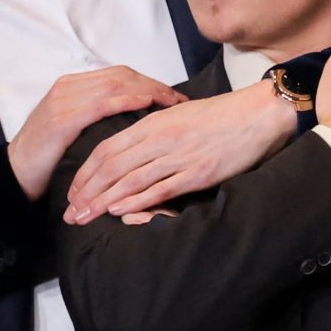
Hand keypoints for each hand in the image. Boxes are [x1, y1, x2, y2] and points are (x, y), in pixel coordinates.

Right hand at [7, 66, 185, 199]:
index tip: (174, 95)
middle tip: (180, 99)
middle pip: (121, 76)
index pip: (120, 75)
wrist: (18, 170)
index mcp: (74, 86)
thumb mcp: (78, 127)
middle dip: (154, 85)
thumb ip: (100, 115)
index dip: (150, 82)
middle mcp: (69, 87)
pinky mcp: (62, 119)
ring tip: (171, 102)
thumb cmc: (51, 153)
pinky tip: (145, 103)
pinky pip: (99, 104)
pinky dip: (124, 100)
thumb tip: (138, 116)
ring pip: (114, 85)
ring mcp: (64, 100)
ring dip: (147, 91)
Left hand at [64, 85, 295, 222]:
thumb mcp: (180, 115)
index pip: (107, 149)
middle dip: (87, 192)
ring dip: (104, 201)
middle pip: (112, 167)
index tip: (73, 191)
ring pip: (130, 180)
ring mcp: (179, 156)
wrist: (259, 113)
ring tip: (86, 217)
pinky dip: (136, 201)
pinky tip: (118, 211)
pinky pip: (159, 188)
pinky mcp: (198, 172)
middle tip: (71, 213)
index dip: (85, 172)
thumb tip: (136, 148)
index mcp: (153, 123)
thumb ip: (156, 131)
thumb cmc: (223, 115)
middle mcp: (160, 139)